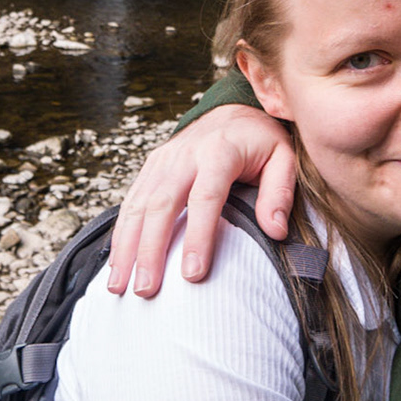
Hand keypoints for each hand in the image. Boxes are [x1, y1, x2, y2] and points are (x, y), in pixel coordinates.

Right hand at [109, 104, 295, 295]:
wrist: (233, 110)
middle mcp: (185, 154)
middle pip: (161, 204)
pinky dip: (121, 234)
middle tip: (147, 290)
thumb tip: (276, 231)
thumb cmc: (260, 141)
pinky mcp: (151, 166)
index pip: (205, 197)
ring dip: (127, 247)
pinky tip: (117, 263)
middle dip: (150, 250)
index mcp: (220, 151)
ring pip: (138, 205)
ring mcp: (163, 160)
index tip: (193, 274)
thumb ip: (280, 193)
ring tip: (119, 286)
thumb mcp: (283, 158)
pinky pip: (130, 202)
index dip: (197, 237)